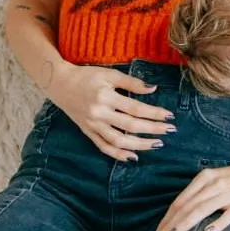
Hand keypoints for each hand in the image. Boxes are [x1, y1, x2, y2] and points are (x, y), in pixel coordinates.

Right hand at [46, 63, 174, 160]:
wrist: (59, 84)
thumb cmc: (86, 76)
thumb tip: (153, 89)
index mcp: (105, 97)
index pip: (136, 108)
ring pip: (118, 141)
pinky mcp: (87, 132)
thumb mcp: (109, 74)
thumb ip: (131, 82)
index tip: (170, 116)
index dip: (154, 113)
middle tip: (169, 130)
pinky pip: (103, 147)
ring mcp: (92, 125)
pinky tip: (132, 157)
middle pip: (130, 126)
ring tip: (156, 144)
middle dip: (152, 129)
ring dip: (139, 145)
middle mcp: (99, 114)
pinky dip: (117, 154)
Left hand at [157, 159, 229, 230]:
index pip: (181, 201)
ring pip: (203, 209)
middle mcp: (213, 184)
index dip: (168, 217)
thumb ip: (197, 193)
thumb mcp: (211, 180)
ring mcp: (228, 194)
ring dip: (187, 223)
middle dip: (173, 224)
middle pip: (188, 206)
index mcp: (204, 178)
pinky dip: (217, 223)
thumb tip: (177, 212)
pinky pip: (228, 215)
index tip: (159, 229)